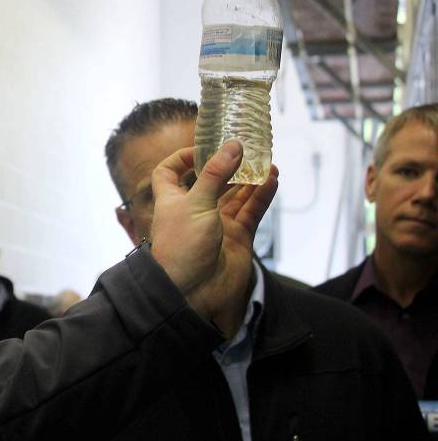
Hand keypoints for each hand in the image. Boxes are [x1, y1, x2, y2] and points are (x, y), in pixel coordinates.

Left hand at [149, 140, 277, 322]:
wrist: (192, 293)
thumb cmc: (182, 247)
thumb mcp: (195, 204)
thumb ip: (215, 175)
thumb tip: (233, 146)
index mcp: (173, 200)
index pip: (169, 173)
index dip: (180, 158)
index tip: (201, 148)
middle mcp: (194, 210)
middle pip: (211, 182)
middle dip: (228, 166)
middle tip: (248, 150)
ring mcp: (217, 225)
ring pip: (236, 196)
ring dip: (250, 180)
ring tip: (267, 163)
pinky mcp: (238, 238)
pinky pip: (251, 212)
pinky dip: (261, 196)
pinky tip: (272, 181)